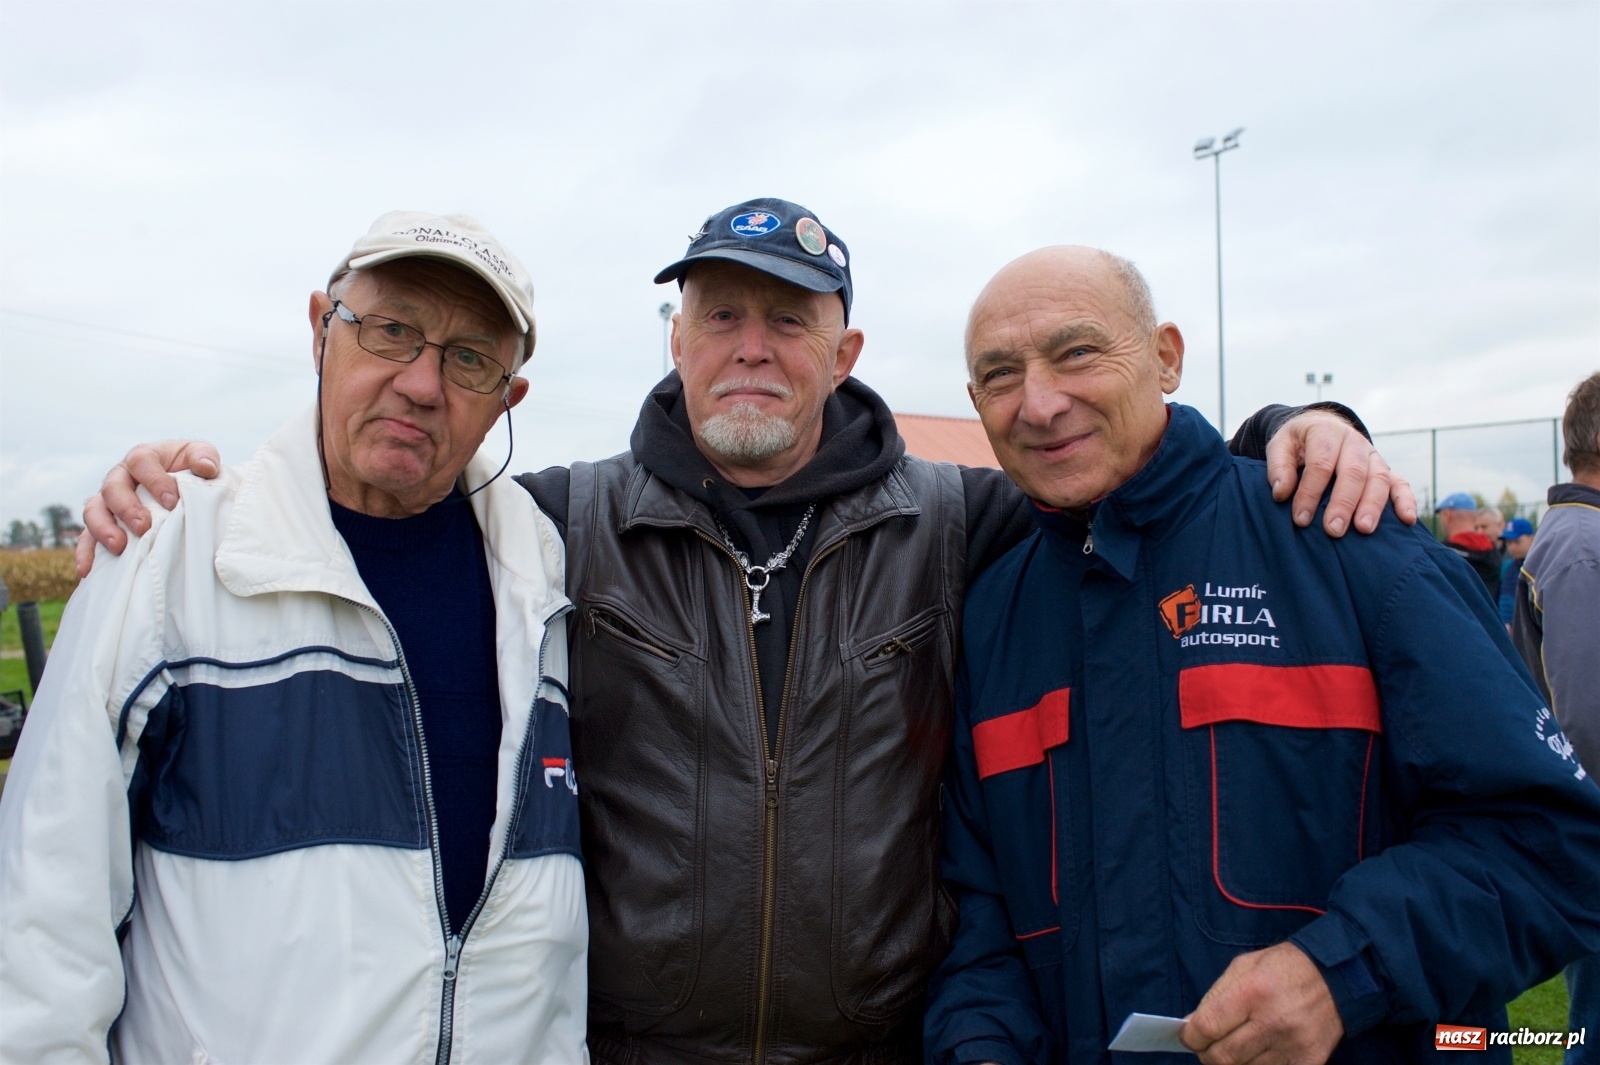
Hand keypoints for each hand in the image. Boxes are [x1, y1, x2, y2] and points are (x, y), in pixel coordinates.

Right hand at [75, 440, 221, 576]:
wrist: (186, 484)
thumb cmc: (191, 468)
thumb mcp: (200, 455)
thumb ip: (204, 455)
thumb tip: (207, 468)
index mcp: (143, 458)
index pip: (141, 463)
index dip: (154, 481)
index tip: (171, 501)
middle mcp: (120, 478)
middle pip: (112, 488)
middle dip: (126, 508)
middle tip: (143, 527)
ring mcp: (108, 502)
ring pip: (94, 511)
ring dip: (102, 529)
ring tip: (118, 547)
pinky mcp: (104, 525)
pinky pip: (87, 538)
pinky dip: (85, 553)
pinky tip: (88, 571)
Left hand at [1179, 942, 1343, 1064]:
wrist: (1337, 977)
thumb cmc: (1284, 968)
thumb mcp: (1243, 967)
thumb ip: (1214, 997)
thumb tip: (1190, 1026)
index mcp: (1253, 992)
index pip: (1208, 1027)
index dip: (1191, 1036)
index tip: (1189, 1035)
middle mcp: (1273, 1022)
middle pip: (1223, 1057)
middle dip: (1207, 1054)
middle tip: (1207, 1046)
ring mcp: (1293, 1046)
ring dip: (1233, 1062)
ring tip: (1236, 1046)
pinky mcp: (1308, 1062)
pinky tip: (1258, 1054)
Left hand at [1266, 411, 1416, 536]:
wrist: (1320, 426)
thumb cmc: (1297, 442)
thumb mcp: (1280, 445)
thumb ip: (1278, 466)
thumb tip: (1281, 493)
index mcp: (1326, 432)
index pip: (1321, 464)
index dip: (1310, 492)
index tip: (1300, 519)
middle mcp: (1353, 442)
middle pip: (1353, 472)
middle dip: (1343, 502)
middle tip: (1333, 530)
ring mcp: (1373, 455)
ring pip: (1379, 478)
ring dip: (1373, 505)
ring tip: (1364, 529)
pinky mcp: (1385, 468)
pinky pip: (1400, 483)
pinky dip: (1406, 500)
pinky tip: (1406, 520)